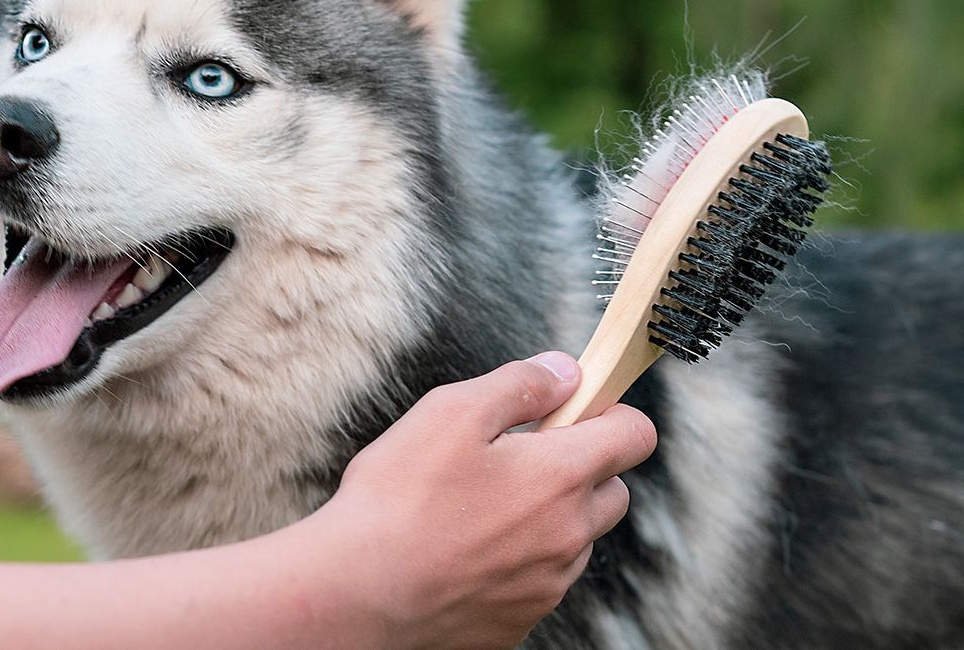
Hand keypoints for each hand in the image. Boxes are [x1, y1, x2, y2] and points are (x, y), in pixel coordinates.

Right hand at [316, 353, 656, 649]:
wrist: (358, 594)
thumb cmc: (398, 499)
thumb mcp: (451, 412)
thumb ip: (520, 384)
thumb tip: (565, 372)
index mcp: (561, 475)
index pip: (636, 435)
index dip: (610, 414)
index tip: (572, 411)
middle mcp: (569, 534)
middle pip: (613, 490)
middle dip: (581, 468)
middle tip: (516, 458)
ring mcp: (547, 585)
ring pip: (576, 539)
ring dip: (550, 518)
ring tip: (480, 508)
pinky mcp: (520, 621)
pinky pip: (540, 582)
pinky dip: (519, 562)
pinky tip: (466, 550)